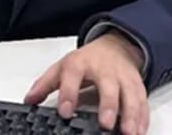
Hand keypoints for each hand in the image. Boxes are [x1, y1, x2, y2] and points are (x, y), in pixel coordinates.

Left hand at [23, 32, 148, 134]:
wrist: (114, 47)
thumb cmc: (87, 61)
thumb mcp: (63, 67)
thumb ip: (45, 84)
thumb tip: (29, 99)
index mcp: (81, 64)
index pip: (73, 76)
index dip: (68, 93)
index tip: (65, 111)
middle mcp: (104, 70)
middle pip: (108, 86)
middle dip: (108, 105)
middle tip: (105, 124)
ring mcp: (123, 78)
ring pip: (130, 95)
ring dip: (131, 115)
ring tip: (129, 132)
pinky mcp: (137, 86)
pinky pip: (142, 102)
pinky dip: (143, 118)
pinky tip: (140, 131)